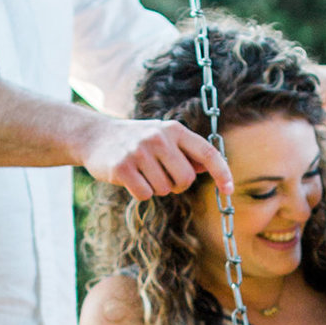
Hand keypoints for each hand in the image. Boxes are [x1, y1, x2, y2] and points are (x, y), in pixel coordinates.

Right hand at [82, 114, 231, 203]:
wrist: (96, 136)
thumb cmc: (138, 141)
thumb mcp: (164, 138)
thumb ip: (187, 152)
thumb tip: (211, 168)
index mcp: (174, 129)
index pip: (207, 153)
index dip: (222, 172)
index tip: (229, 190)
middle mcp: (158, 138)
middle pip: (186, 179)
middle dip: (177, 185)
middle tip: (162, 176)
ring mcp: (139, 152)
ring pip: (165, 189)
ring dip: (156, 188)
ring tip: (143, 173)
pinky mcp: (122, 167)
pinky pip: (145, 195)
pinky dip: (140, 193)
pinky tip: (131, 179)